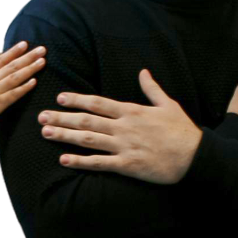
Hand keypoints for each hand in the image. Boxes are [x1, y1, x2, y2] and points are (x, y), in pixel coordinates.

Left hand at [37, 69, 199, 185]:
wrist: (196, 156)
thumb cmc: (183, 131)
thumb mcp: (168, 104)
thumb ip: (152, 89)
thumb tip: (144, 72)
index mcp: (132, 111)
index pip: (98, 102)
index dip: (77, 99)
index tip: (60, 97)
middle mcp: (124, 127)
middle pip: (87, 120)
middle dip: (62, 117)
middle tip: (41, 116)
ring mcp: (124, 146)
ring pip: (88, 139)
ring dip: (65, 135)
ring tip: (46, 133)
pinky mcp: (127, 165)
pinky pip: (99, 163)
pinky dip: (81, 161)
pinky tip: (64, 160)